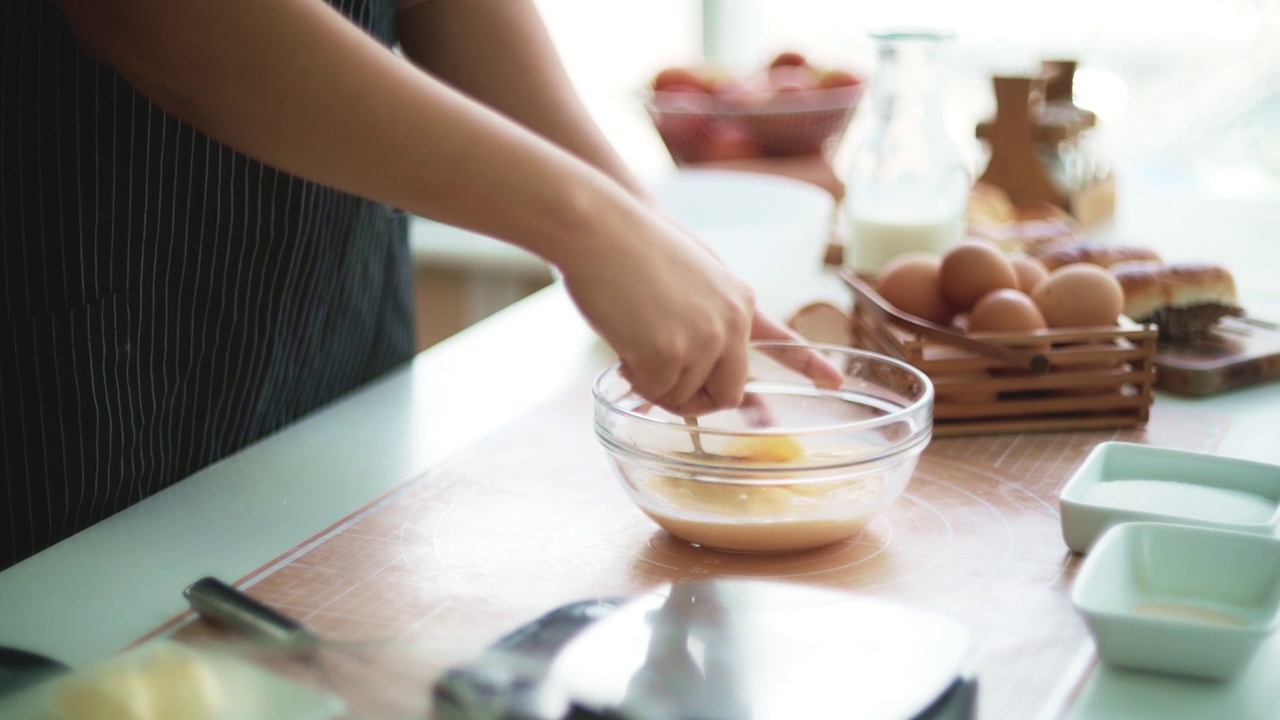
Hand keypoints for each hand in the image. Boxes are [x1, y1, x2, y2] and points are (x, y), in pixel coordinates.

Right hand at [559, 208, 843, 416]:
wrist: (601, 225)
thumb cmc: (633, 242)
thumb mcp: (694, 271)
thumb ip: (711, 310)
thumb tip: (703, 356)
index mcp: (741, 301)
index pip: (782, 343)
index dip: (808, 365)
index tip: (834, 384)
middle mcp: (732, 323)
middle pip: (726, 393)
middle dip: (695, 399)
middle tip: (661, 382)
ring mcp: (703, 340)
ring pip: (683, 397)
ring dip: (656, 384)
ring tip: (633, 343)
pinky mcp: (668, 354)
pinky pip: (655, 392)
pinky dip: (635, 379)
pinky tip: (623, 345)